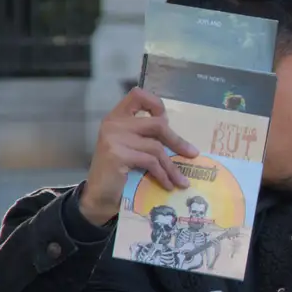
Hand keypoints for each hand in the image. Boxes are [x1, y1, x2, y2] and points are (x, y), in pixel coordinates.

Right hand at [78, 87, 199, 225]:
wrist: (99, 197)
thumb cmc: (118, 173)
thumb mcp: (131, 148)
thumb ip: (145, 136)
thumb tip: (179, 140)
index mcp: (117, 117)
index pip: (137, 95)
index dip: (156, 104)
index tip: (167, 121)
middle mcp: (114, 123)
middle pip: (156, 124)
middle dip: (177, 141)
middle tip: (191, 154)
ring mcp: (114, 138)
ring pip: (156, 147)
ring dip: (172, 166)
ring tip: (181, 181)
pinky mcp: (117, 154)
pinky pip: (150, 162)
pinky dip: (163, 174)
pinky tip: (168, 184)